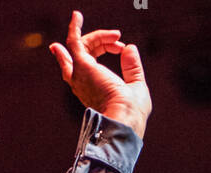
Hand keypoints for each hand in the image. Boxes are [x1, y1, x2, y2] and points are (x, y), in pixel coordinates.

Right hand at [49, 11, 151, 138]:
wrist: (125, 119)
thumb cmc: (132, 112)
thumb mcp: (136, 86)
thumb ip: (132, 68)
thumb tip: (130, 47)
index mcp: (94, 90)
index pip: (87, 64)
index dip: (102, 49)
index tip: (121, 47)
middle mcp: (83, 83)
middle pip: (82, 54)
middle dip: (99, 42)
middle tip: (118, 40)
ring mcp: (80, 74)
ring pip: (80, 46)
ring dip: (98, 36)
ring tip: (116, 34)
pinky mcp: (82, 65)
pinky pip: (74, 41)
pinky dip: (75, 27)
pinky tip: (77, 15)